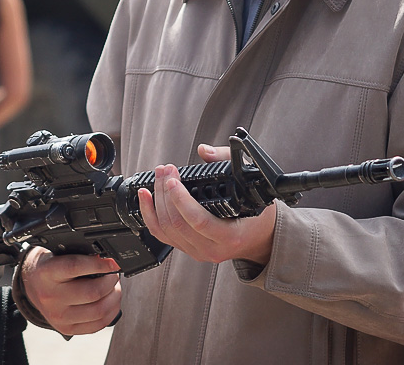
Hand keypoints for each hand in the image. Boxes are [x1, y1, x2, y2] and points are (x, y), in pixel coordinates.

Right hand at [19, 247, 121, 335]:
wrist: (32, 286)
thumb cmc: (49, 268)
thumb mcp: (57, 255)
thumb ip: (79, 256)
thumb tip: (107, 261)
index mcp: (46, 273)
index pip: (76, 267)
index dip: (99, 264)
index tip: (113, 262)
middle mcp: (50, 297)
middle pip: (92, 292)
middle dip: (110, 281)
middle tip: (114, 274)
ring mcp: (59, 316)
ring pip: (98, 311)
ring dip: (114, 297)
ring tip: (114, 288)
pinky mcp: (67, 328)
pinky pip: (97, 325)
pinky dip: (110, 312)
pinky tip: (110, 302)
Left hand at [136, 144, 276, 265]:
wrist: (258, 238)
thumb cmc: (257, 213)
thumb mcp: (249, 185)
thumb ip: (227, 163)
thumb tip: (204, 152)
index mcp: (230, 237)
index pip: (198, 221)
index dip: (181, 200)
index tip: (173, 179)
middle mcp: (212, 249)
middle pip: (177, 223)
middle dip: (166, 192)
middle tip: (166, 170)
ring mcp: (197, 251)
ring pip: (166, 229)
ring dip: (157, 200)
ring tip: (158, 177)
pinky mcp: (186, 248)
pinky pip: (161, 234)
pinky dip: (149, 214)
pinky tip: (145, 196)